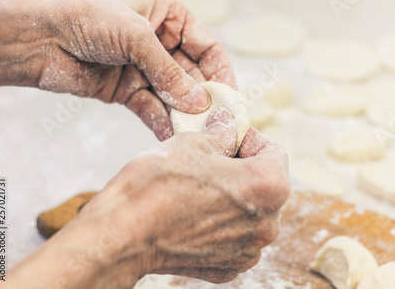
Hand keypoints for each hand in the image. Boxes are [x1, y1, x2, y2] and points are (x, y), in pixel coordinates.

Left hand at [0, 0, 235, 139]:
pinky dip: (162, 122)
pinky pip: (152, 108)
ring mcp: (144, 67)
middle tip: (216, 122)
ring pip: (174, 95)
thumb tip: (198, 102)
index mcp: (168, 15)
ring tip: (197, 134)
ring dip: (185, 114)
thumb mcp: (137, 38)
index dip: (221, 72)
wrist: (39, 39)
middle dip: (204, 98)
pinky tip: (172, 136)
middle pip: (194, 74)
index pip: (207, 45)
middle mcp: (160, 41)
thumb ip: (169, 73)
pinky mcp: (127, 89)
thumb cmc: (85, 18)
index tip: (229, 97)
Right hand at [3, 108, 289, 288]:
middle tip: (211, 157)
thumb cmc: (156, 186)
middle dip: (242, 167)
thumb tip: (230, 127)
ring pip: (250, 211)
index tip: (228, 135)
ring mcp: (249, 250)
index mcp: (269, 187)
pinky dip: (221, 223)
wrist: (120, 235)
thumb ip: (223, 134)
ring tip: (199, 185)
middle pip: (265, 183)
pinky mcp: (228, 267)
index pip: (274, 152)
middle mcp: (268, 224)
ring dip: (232, 195)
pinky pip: (234, 236)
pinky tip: (193, 213)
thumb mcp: (193, 143)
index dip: (250, 138)